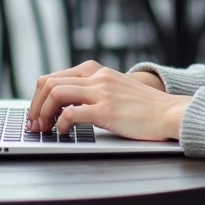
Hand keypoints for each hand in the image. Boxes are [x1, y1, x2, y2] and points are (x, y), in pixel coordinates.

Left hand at [26, 60, 189, 140]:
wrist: (169, 112)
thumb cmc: (144, 108)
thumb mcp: (116, 89)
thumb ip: (94, 90)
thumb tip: (65, 106)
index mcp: (97, 70)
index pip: (54, 76)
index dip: (38, 97)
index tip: (36, 114)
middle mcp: (97, 76)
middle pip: (49, 83)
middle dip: (35, 105)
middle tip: (34, 124)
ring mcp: (102, 92)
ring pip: (56, 93)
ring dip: (42, 113)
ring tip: (44, 129)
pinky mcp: (106, 110)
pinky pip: (71, 113)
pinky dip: (60, 124)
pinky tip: (63, 133)